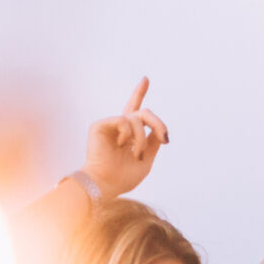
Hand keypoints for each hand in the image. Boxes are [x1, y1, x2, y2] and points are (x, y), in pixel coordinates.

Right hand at [83, 79, 169, 198]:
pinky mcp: (100, 125)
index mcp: (130, 135)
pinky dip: (128, 134)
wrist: (106, 184)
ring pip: (137, 119)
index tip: (145, 79)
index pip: (137, 112)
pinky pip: (123, 121)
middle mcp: (120, 128)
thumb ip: (153, 143)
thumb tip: (160, 130)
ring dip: (142, 139)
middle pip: (144, 113)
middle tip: (163, 138)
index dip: (139, 93)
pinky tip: (121, 145)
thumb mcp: (147, 160)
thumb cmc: (124, 177)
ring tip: (137, 154)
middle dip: (158, 123)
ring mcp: (110, 125)